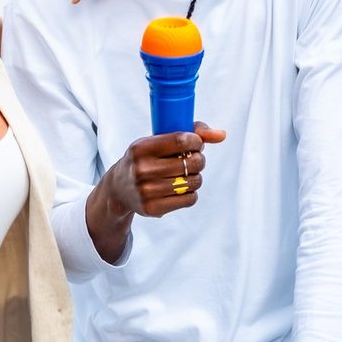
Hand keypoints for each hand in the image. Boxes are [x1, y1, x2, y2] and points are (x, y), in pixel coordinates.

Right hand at [85, 122, 225, 261]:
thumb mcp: (157, 140)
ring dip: (196, 177)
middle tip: (194, 160)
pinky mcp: (152, 209)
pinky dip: (191, 193)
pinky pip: (189, 199)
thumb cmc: (146, 158)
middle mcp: (141, 169)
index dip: (196, 141)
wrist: (120, 188)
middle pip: (191, 163)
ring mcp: (146, 191)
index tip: (196, 143)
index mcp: (140, 148)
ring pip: (193, 182)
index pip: (181, 140)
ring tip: (187, 175)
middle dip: (199, 160)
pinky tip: (182, 189)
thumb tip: (221, 135)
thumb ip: (190, 132)